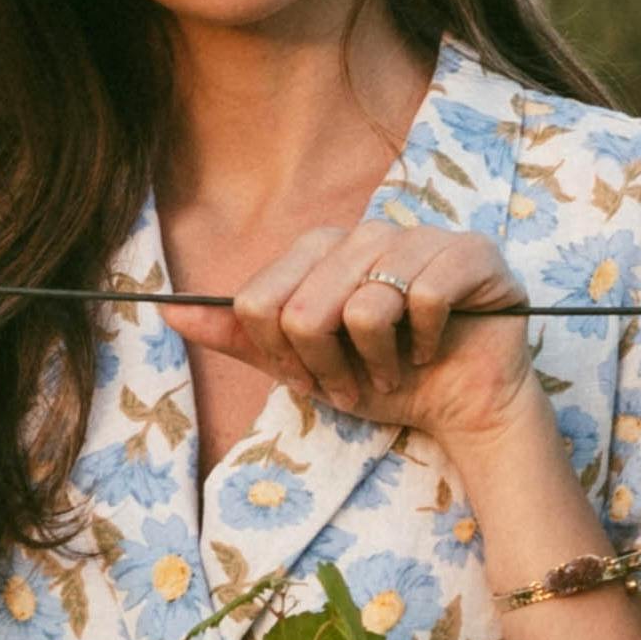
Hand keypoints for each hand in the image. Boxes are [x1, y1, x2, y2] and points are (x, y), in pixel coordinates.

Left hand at [187, 221, 546, 459]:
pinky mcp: (472, 254)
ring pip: (365, 306)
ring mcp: (423, 237)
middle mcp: (368, 232)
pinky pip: (424, 298)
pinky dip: (423, 343)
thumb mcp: (303, 364)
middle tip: (356, 384)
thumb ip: (241, 335)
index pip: (261, 298)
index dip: (281, 355)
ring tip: (395, 371)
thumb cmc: (386, 379)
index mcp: (323, 249)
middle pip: (304, 308)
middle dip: (326, 366)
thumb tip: (168, 311)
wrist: (462, 406)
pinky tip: (432, 349)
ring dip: (377, 363)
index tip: (312, 378)